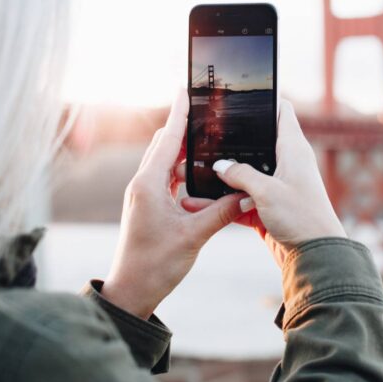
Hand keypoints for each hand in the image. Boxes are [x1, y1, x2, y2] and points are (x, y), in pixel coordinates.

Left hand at [101, 90, 245, 318]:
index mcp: (149, 184)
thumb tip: (251, 192)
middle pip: (165, 144)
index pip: (168, 139)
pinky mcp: (148, 206)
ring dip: (184, 150)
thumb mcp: (195, 235)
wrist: (132, 292)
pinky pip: (166, 179)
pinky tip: (200, 174)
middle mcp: (143, 184)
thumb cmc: (156, 265)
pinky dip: (182, 171)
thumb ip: (224, 211)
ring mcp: (143, 195)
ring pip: (165, 162)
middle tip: (205, 110)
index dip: (180, 113)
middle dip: (184, 127)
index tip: (186, 89)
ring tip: (208, 138)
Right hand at [180, 100, 345, 268]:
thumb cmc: (301, 217)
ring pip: (244, 174)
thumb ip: (240, 174)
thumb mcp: (267, 191)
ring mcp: (277, 186)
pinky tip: (199, 203)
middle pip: (255, 143)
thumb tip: (219, 166)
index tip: (238, 96)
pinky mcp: (268, 208)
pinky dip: (224, 202)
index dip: (263, 100)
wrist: (316, 257)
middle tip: (203, 137)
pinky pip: (241, 200)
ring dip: (222, 177)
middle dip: (230, 143)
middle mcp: (286, 163)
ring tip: (192, 173)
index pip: (281, 111)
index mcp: (293, 148)